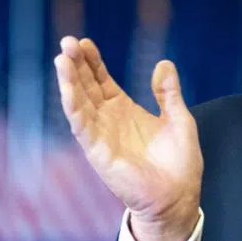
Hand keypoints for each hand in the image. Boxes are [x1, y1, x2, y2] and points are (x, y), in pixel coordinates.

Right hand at [54, 36, 202, 240]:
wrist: (178, 198)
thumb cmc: (179, 164)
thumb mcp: (179, 119)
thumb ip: (169, 93)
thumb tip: (164, 63)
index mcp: (124, 111)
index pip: (101, 80)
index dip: (92, 62)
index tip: (84, 42)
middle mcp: (107, 121)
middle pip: (86, 87)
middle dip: (76, 64)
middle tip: (67, 42)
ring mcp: (101, 136)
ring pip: (79, 104)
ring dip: (68, 82)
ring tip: (61, 58)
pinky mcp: (99, 152)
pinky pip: (82, 126)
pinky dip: (73, 107)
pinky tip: (67, 89)